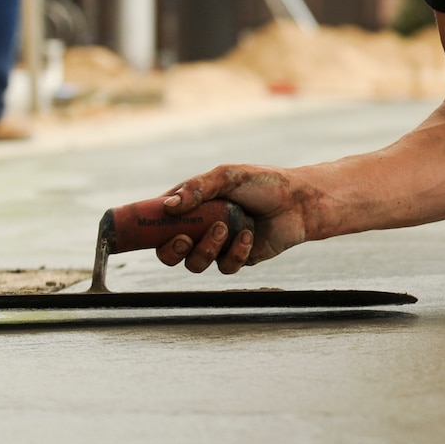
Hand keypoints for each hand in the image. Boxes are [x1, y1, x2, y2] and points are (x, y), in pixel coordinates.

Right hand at [152, 164, 314, 275]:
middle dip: (170, 250)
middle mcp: (202, 227)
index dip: (147, 229)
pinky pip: (225, 267)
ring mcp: (218, 245)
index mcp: (194, 205)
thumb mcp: (229, 176)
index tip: (144, 231)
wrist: (301, 202)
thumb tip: (168, 206)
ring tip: (225, 228)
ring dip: (206, 249)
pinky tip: (248, 236)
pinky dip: (235, 254)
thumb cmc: (264, 183)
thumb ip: (198, 187)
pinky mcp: (237, 259)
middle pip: (168, 251)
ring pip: (194, 264)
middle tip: (184, 239)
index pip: (159, 221)